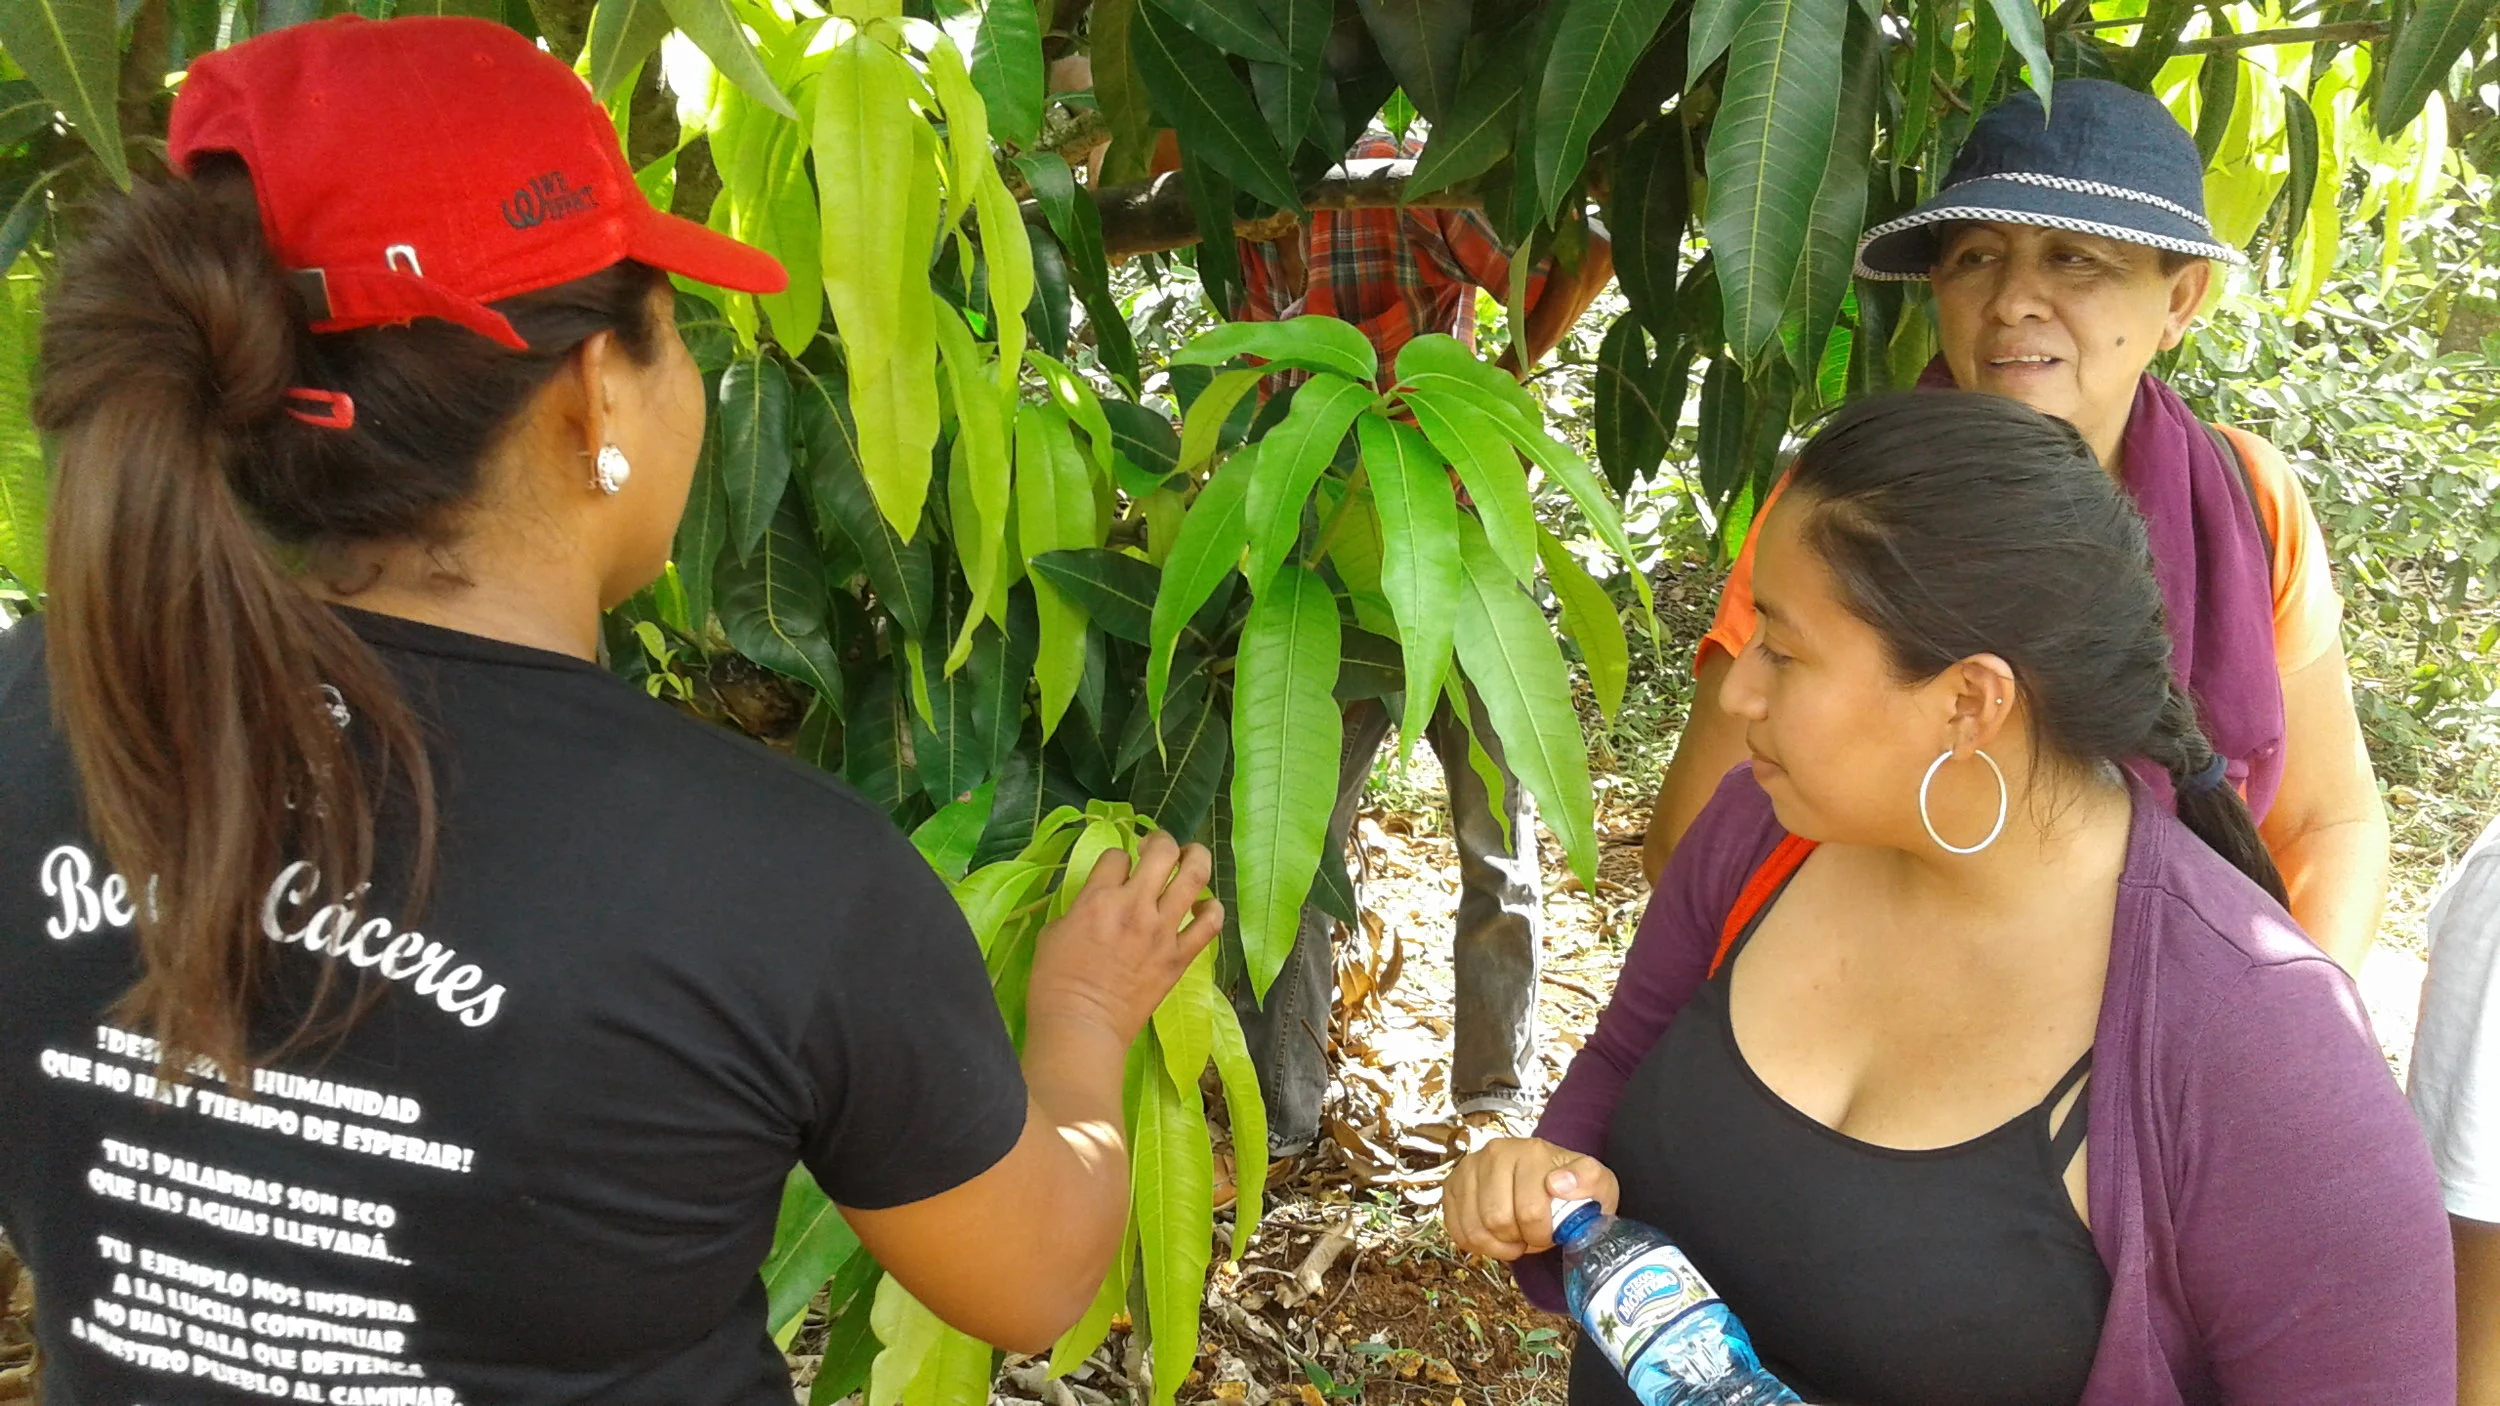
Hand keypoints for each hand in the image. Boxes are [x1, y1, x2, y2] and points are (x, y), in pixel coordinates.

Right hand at [1025, 831, 1220, 1046]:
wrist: (1081, 1027)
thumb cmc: (1054, 984)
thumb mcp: (1053, 932)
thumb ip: (1079, 908)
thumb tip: (1095, 901)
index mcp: (1098, 898)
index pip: (1117, 855)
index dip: (1117, 858)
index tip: (1116, 870)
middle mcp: (1135, 906)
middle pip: (1162, 851)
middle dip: (1161, 841)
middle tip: (1157, 850)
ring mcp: (1162, 931)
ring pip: (1195, 876)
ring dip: (1195, 859)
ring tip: (1191, 859)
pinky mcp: (1180, 957)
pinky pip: (1210, 924)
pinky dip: (1212, 909)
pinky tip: (1203, 908)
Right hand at [1444, 1137, 1619, 1260]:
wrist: (1547, 1178)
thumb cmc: (1571, 1188)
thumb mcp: (1598, 1184)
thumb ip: (1589, 1180)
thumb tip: (1557, 1183)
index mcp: (1532, 1152)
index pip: (1529, 1211)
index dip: (1541, 1235)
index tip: (1551, 1234)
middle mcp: (1495, 1152)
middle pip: (1497, 1220)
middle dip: (1518, 1240)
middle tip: (1530, 1236)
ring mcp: (1470, 1167)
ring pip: (1474, 1228)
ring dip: (1497, 1245)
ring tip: (1514, 1237)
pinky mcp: (1452, 1184)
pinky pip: (1455, 1228)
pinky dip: (1475, 1244)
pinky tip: (1493, 1237)